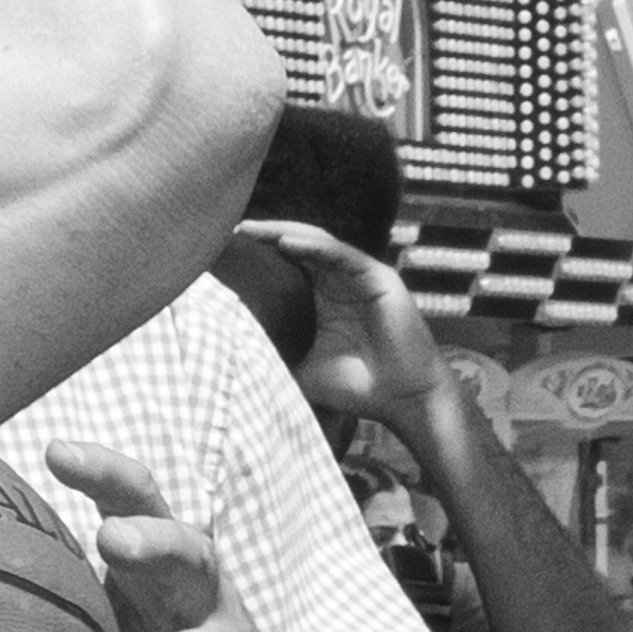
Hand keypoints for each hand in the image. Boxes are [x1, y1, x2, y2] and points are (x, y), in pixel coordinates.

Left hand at [248, 217, 445, 447]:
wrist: (404, 401)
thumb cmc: (359, 388)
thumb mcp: (304, 370)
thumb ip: (277, 358)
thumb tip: (232, 358)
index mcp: (325, 298)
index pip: (289, 264)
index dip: (260, 254)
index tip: (227, 250)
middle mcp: (342, 282)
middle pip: (299, 246)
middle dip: (266, 235)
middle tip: (234, 231)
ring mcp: (362, 277)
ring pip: (319, 243)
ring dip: (284, 233)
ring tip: (252, 230)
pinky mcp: (379, 279)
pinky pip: (342, 255)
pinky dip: (314, 247)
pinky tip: (285, 242)